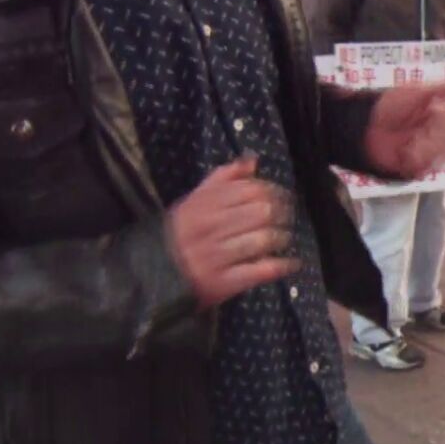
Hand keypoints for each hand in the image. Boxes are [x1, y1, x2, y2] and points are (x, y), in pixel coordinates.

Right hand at [168, 155, 296, 307]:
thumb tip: (252, 160)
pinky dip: (279, 266)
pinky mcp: (222, 283)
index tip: (280, 196)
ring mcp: (216, 256)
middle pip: (260, 213)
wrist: (154, 276)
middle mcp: (210, 229)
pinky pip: (259, 271)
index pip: (249, 190)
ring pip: (262, 240)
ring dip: (280, 238)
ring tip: (283, 238)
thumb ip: (222, 178)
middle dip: (280, 214)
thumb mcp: (193, 201)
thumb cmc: (180, 234)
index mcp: (203, 205)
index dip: (271, 191)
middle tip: (285, 216)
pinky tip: (290, 264)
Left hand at [365, 82, 444, 179]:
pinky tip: (405, 152)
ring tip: (408, 141)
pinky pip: (427, 165)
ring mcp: (424, 153)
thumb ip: (444, 89)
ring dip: (426, 144)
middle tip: (417, 128)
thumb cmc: (388, 106)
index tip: (434, 110)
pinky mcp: (414, 169)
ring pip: (441, 152)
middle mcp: (432, 135)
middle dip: (436, 132)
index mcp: (434, 117)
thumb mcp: (417, 92)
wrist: (363, 127)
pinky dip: (417, 157)